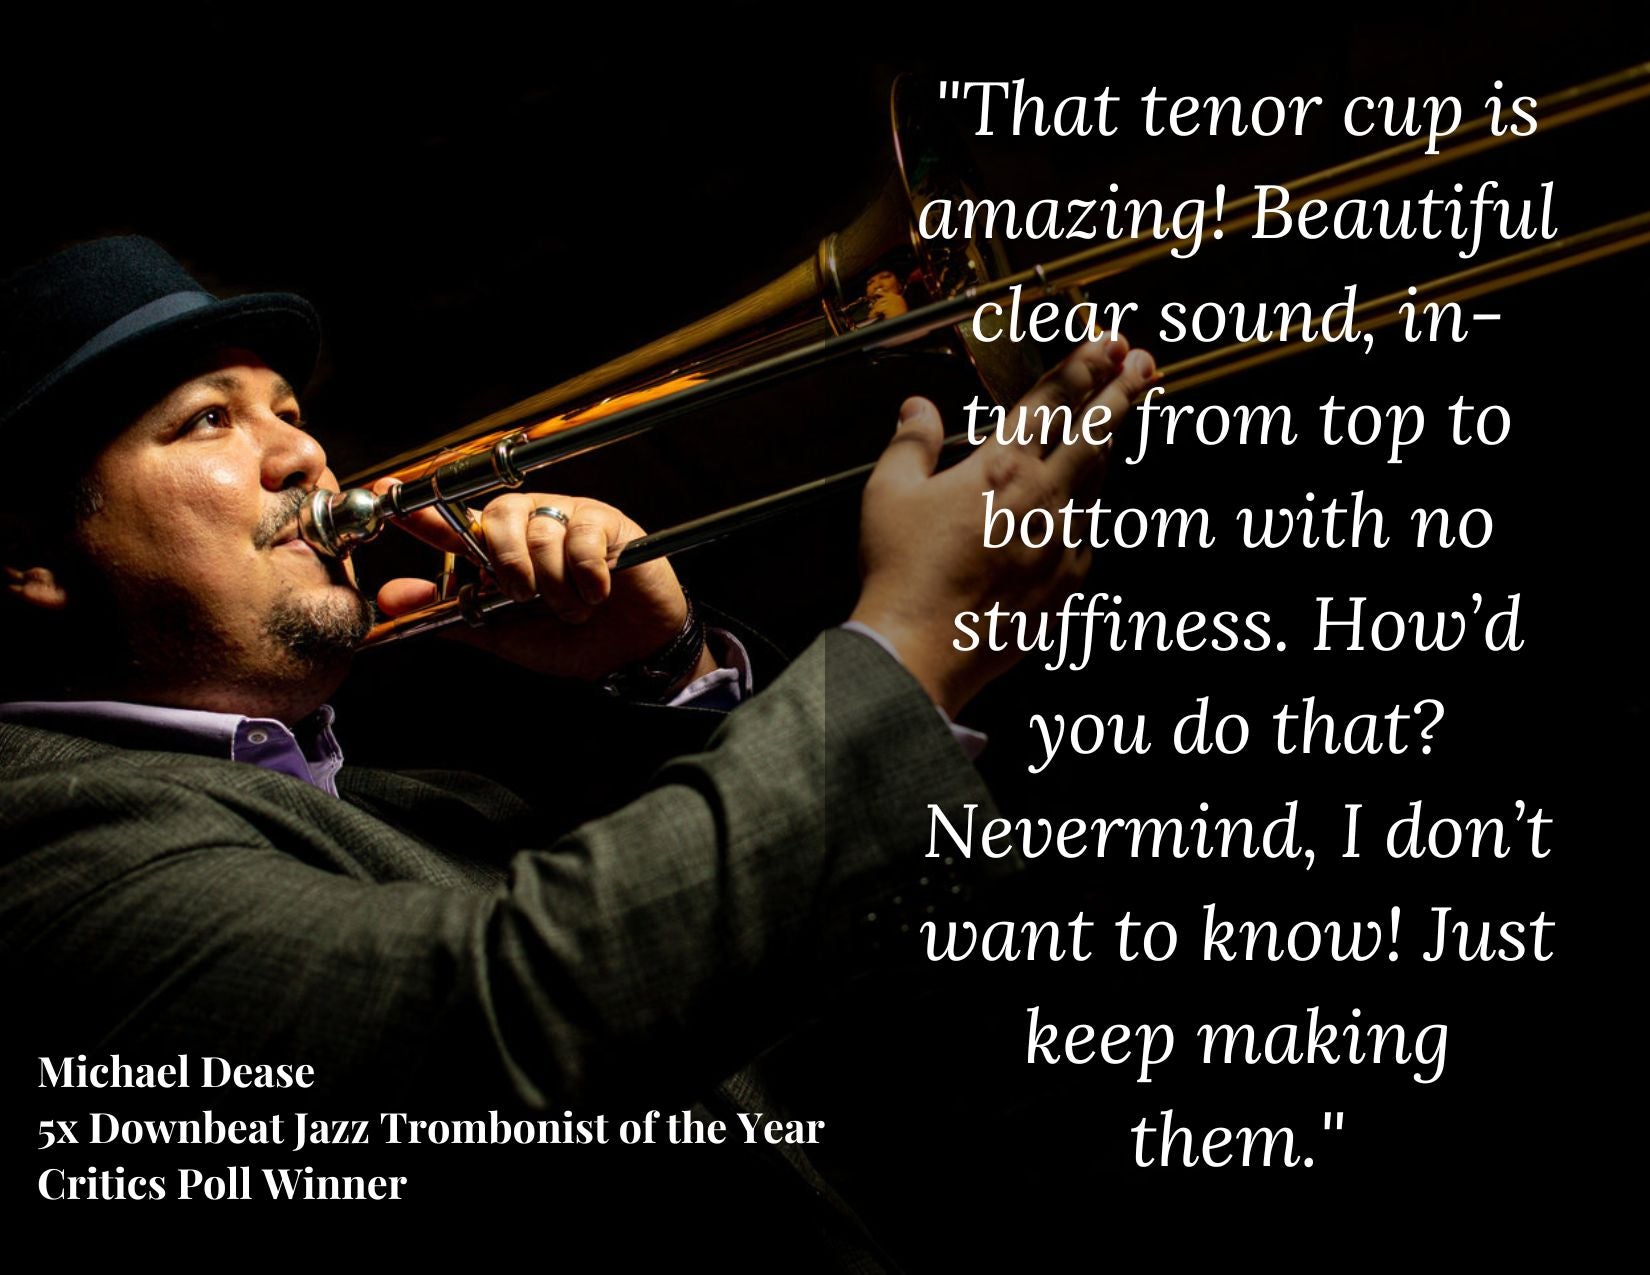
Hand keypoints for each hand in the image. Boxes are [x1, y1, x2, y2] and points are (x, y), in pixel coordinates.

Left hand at [373, 486, 714, 684]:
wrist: (630, 654)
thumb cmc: (568, 639)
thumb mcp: (500, 634)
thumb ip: (449, 613)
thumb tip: (387, 599)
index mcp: (497, 546)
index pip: (452, 519)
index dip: (421, 510)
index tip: (385, 498)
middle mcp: (528, 523)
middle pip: (498, 517)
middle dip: (508, 565)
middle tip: (527, 598)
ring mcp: (567, 518)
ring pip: (540, 534)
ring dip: (555, 586)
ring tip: (573, 607)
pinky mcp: (605, 522)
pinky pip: (580, 538)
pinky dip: (585, 576)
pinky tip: (597, 593)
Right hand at [850, 335, 1156, 715]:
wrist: (921, 647)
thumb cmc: (902, 570)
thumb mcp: (888, 493)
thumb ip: (912, 443)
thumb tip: (918, 408)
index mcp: (1001, 464)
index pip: (1054, 400)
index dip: (1084, 365)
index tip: (1109, 341)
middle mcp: (1042, 496)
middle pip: (1095, 430)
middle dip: (1124, 390)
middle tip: (1147, 362)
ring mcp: (1062, 540)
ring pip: (1097, 479)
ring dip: (1109, 444)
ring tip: (1119, 421)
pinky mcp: (1067, 580)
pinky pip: (1087, 531)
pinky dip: (1087, 506)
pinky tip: (1084, 502)